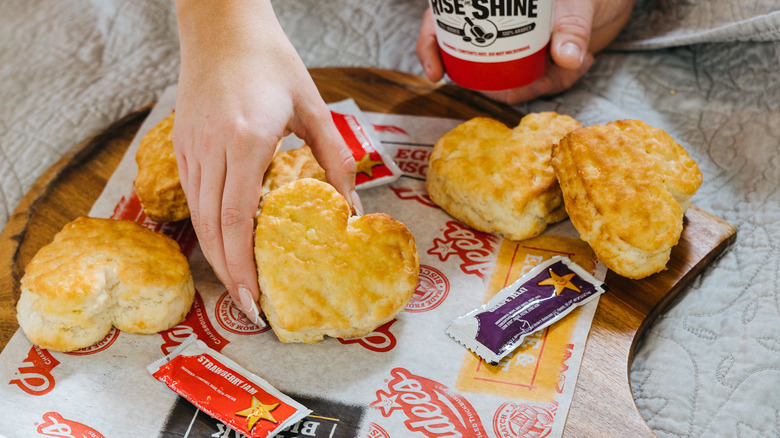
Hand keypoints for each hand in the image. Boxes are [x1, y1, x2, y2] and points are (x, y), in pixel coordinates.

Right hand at [174, 0, 358, 323]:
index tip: (255, 298)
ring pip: (198, 216)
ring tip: (237, 285)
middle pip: (213, 227)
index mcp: (247, 140)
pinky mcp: (181, 144)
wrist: (222, 27)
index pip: (238, 218)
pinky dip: (207, 227)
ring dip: (215, 256)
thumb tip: (350, 206)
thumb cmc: (271, 61)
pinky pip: (192, 196)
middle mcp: (212, 148)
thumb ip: (333, 158)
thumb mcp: (312, 106)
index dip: (243, 264)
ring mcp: (191, 147)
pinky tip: (223, 243)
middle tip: (248, 308)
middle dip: (228, 274)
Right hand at [416, 0, 635, 103]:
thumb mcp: (579, 3)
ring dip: (543, 82)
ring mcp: (516, 47)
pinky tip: (585, 61)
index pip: (444, 22)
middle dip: (503, 84)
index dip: (430, 46)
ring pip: (508, 81)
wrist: (613, 2)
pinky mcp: (536, 63)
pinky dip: (562, 81)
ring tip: (576, 60)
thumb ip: (572, 27)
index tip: (435, 73)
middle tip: (539, 78)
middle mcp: (500, 28)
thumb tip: (567, 58)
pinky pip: (537, 84)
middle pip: (475, 64)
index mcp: (495, 6)